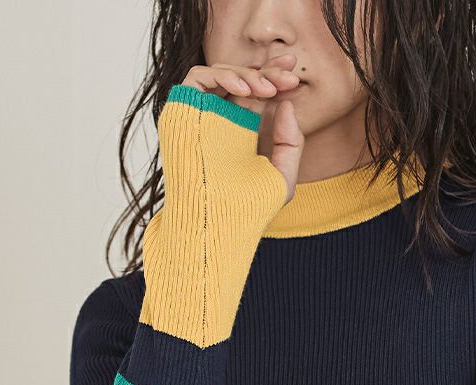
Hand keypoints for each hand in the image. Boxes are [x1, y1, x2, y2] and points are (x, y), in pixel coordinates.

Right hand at [180, 54, 304, 201]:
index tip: (293, 73)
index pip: (257, 94)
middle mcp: (221, 120)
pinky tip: (244, 90)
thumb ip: (291, 143)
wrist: (220, 222)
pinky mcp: (183, 112)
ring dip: (248, 74)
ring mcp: (201, 115)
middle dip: (267, 72)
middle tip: (288, 76)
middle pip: (243, 81)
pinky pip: (197, 78)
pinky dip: (221, 76)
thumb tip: (287, 104)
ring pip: (222, 75)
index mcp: (243, 131)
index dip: (274, 77)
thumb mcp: (283, 176)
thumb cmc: (250, 209)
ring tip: (268, 89)